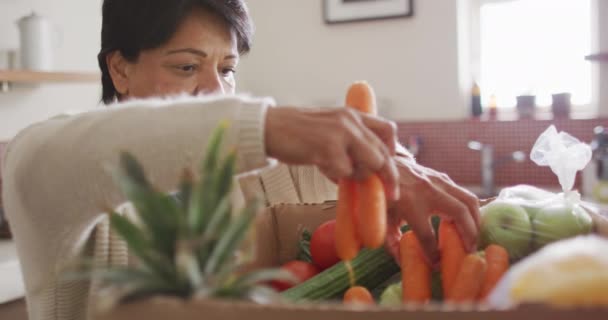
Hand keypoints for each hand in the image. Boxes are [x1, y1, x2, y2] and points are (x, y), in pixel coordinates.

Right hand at [265, 107, 398, 200]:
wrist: (268, 127)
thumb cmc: (296, 133)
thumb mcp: (329, 128)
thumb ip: (348, 143)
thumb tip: (365, 168)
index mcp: (352, 114)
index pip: (387, 130)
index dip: (394, 152)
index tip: (392, 171)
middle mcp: (350, 120)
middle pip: (383, 152)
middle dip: (388, 176)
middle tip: (389, 194)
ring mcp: (340, 133)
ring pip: (369, 164)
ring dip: (356, 175)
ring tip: (333, 169)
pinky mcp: (328, 147)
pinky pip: (344, 172)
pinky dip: (335, 175)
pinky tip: (320, 166)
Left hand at [384, 155, 480, 266]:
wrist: (382, 165)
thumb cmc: (382, 194)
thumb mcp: (381, 219)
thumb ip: (392, 242)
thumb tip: (404, 262)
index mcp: (409, 205)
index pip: (427, 236)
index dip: (433, 254)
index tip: (436, 264)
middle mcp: (427, 192)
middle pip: (460, 214)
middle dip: (469, 235)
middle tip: (470, 250)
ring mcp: (437, 181)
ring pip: (469, 201)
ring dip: (476, 221)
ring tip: (474, 237)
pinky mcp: (442, 177)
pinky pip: (465, 193)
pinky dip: (471, 209)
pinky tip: (469, 221)